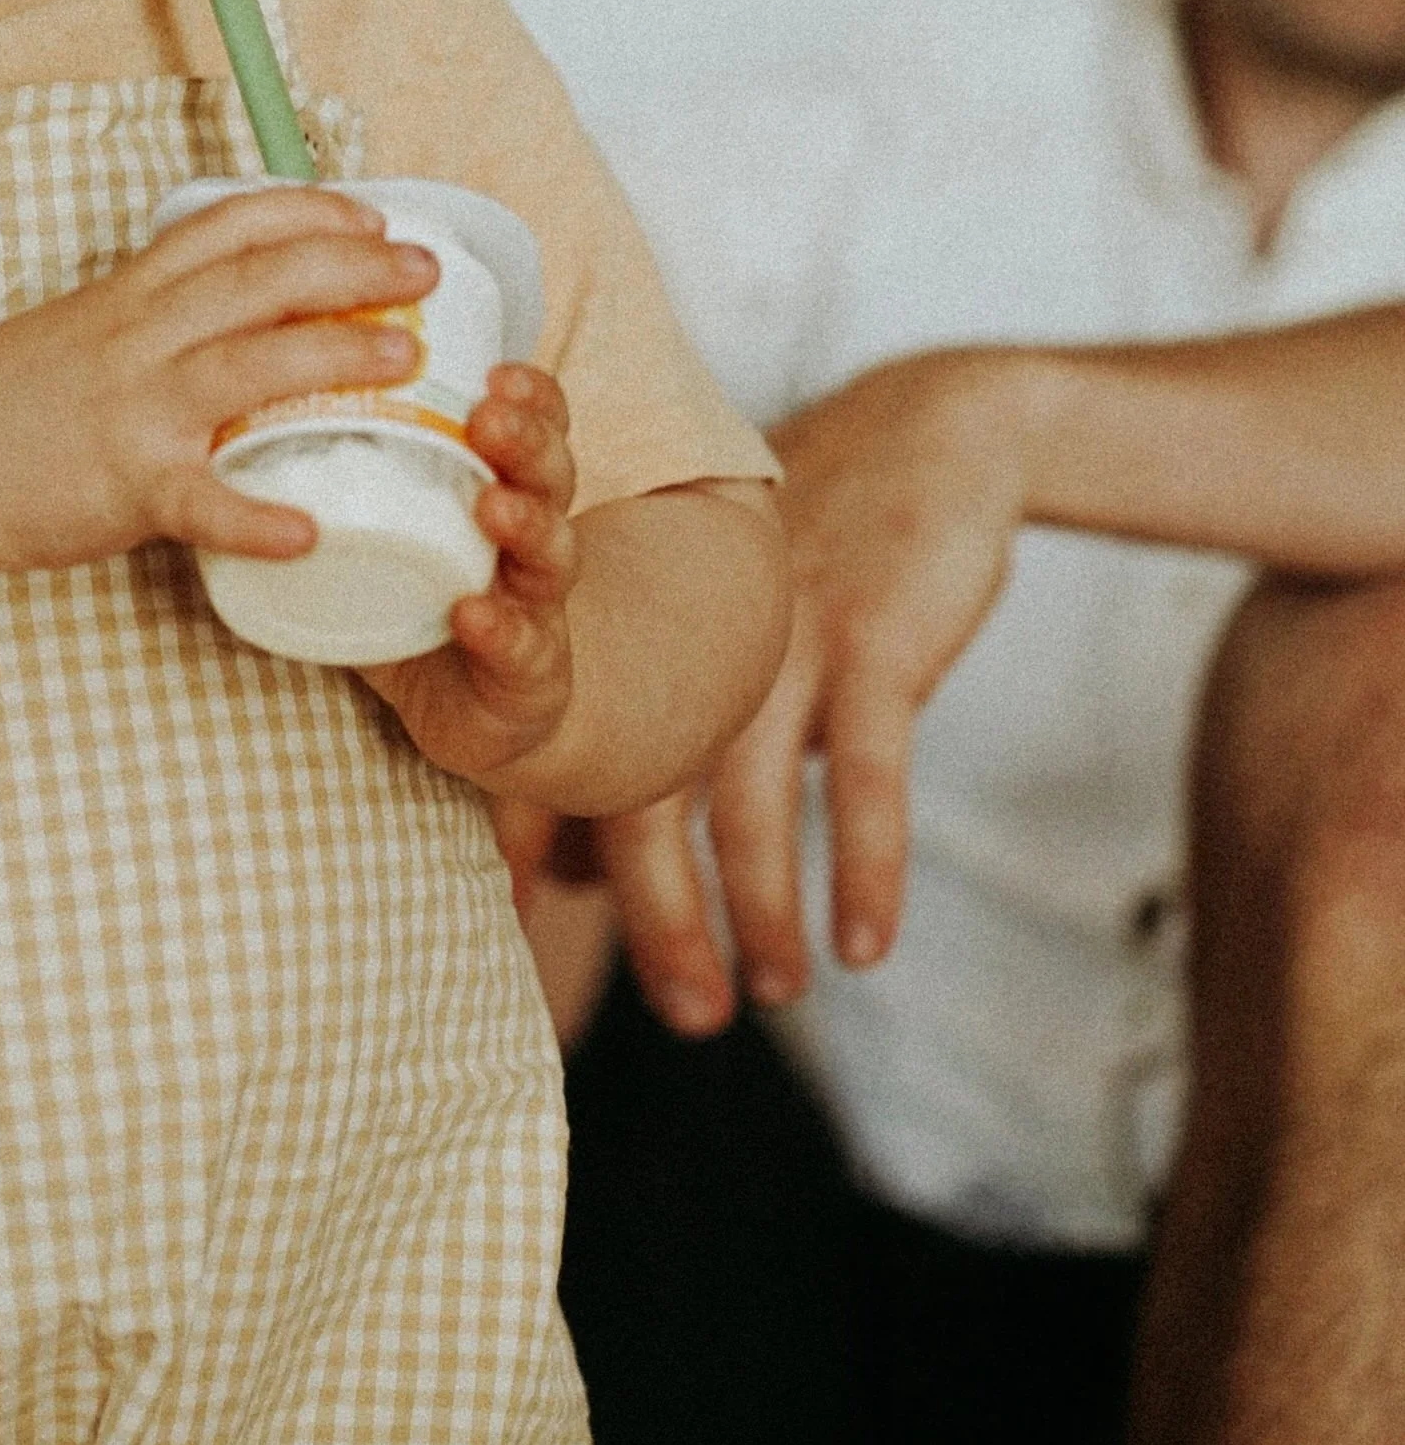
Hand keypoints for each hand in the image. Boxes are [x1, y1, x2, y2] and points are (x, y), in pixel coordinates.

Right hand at [0, 189, 441, 579]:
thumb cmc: (5, 402)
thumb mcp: (83, 329)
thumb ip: (156, 318)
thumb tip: (237, 314)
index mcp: (134, 293)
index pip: (232, 224)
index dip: (311, 209)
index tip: (371, 211)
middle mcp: (140, 334)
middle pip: (263, 278)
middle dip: (355, 264)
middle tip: (426, 269)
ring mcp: (135, 407)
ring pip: (251, 364)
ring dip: (338, 352)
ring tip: (408, 359)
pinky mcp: (125, 483)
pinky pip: (203, 500)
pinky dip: (260, 515)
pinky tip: (313, 529)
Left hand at [357, 366, 580, 789]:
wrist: (487, 714)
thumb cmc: (427, 604)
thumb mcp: (393, 535)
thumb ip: (343, 487)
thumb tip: (245, 422)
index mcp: (506, 487)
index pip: (532, 423)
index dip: (526, 394)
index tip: (494, 367)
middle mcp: (534, 536)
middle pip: (551, 473)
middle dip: (527, 440)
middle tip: (487, 417)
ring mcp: (539, 604)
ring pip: (554, 550)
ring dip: (526, 522)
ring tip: (492, 505)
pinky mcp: (531, 671)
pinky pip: (523, 645)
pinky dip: (500, 628)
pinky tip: (472, 614)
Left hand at [597, 348, 1048, 1033]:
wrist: (924, 433)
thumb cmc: (812, 546)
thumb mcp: (727, 604)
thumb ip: (671, 706)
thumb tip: (585, 849)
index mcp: (644, 623)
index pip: (571, 740)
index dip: (539, 834)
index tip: (521, 925)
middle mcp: (691, 633)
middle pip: (650, 794)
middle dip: (659, 914)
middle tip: (684, 1012)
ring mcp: (779, 638)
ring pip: (751, 805)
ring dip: (760, 912)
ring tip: (773, 994)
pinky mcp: (870, 642)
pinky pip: (863, 777)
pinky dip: (864, 868)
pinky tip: (863, 944)